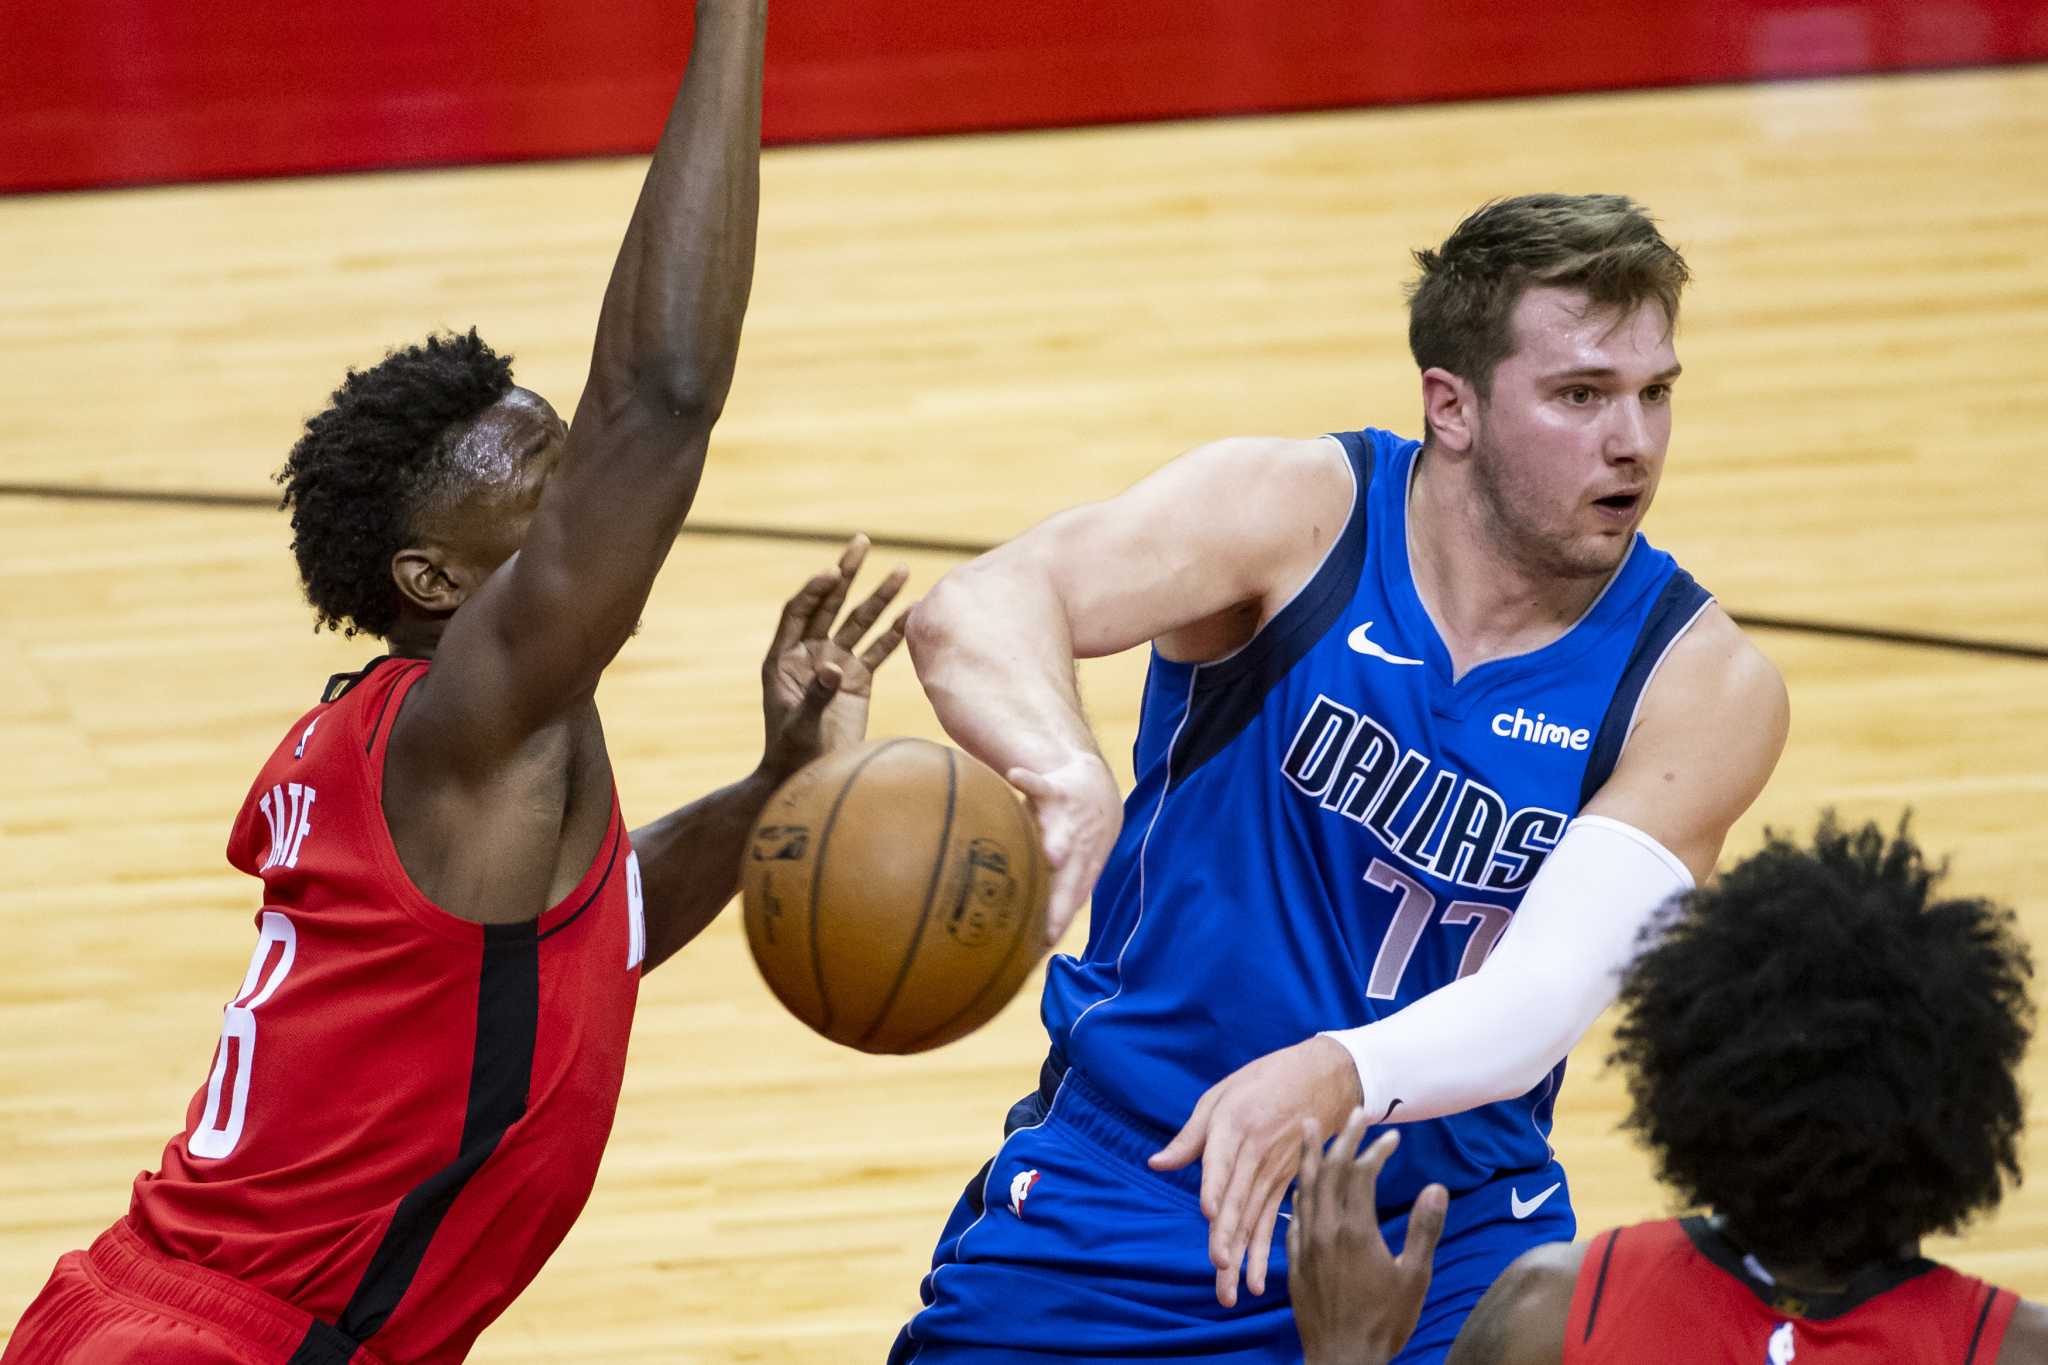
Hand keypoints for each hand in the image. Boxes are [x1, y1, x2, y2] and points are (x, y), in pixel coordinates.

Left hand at [760, 535, 909, 780]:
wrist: (808, 777)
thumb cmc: (793, 753)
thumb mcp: (800, 726)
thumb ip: (815, 696)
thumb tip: (833, 667)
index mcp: (784, 659)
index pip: (799, 612)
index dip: (814, 591)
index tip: (831, 573)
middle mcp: (810, 654)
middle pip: (830, 605)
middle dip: (846, 573)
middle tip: (861, 542)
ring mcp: (836, 665)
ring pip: (859, 623)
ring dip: (878, 597)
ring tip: (901, 569)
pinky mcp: (858, 680)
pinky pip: (879, 650)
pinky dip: (895, 633)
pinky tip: (912, 612)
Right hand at [1005, 751, 1121, 945]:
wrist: (1095, 783)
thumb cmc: (1080, 834)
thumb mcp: (1079, 865)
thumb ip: (1062, 894)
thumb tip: (1041, 940)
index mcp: (1081, 869)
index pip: (1070, 901)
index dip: (1058, 921)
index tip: (1043, 942)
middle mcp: (1078, 847)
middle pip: (1068, 877)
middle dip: (1061, 896)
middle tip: (1049, 918)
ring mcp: (1068, 818)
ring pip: (1060, 832)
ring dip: (1057, 842)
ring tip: (1051, 854)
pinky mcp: (1056, 789)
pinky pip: (1040, 785)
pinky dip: (1029, 780)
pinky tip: (1015, 777)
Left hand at [1149, 1035, 1364, 1307]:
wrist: (1324, 1078)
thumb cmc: (1263, 1082)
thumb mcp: (1222, 1095)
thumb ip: (1191, 1136)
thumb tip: (1156, 1164)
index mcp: (1236, 1125)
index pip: (1223, 1160)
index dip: (1216, 1185)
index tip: (1209, 1212)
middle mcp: (1256, 1153)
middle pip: (1239, 1198)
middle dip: (1228, 1234)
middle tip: (1218, 1266)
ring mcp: (1274, 1172)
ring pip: (1254, 1218)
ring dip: (1242, 1256)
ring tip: (1229, 1290)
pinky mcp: (1287, 1184)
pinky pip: (1272, 1221)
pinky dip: (1263, 1252)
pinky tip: (1256, 1282)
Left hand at [1289, 1117, 1446, 1364]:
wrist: (1341, 1360)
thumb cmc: (1384, 1321)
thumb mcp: (1414, 1277)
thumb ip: (1424, 1230)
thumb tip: (1437, 1187)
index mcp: (1355, 1230)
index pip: (1360, 1173)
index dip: (1376, 1150)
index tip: (1392, 1136)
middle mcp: (1325, 1230)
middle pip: (1329, 1171)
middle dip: (1342, 1138)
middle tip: (1353, 1113)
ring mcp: (1305, 1244)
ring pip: (1305, 1188)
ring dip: (1310, 1155)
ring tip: (1311, 1128)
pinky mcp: (1294, 1260)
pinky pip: (1294, 1214)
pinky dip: (1300, 1190)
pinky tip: (1302, 1184)